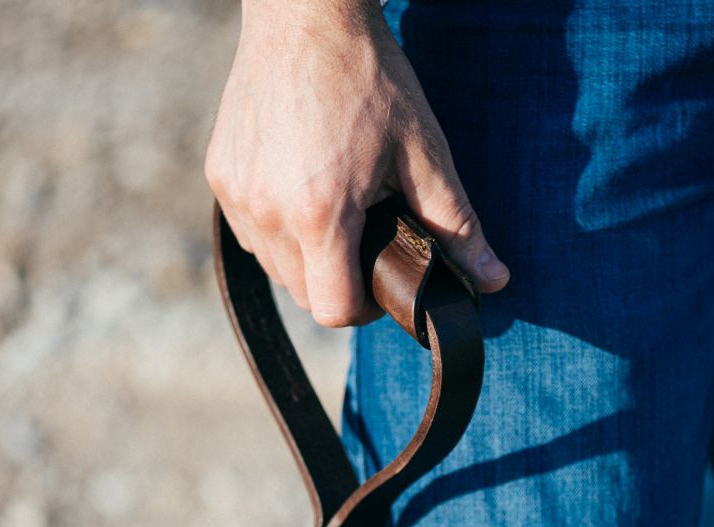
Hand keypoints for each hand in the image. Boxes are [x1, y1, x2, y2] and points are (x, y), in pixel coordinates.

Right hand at [204, 0, 508, 327]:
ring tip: (339, 213)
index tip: (384, 279)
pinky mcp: (220, 176)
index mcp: (320, 213)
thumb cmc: (368, 79)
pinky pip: (251, 233)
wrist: (305, 15)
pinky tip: (305, 192)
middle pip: (304, 295)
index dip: (366, 308)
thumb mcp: (424, 154)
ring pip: (274, 269)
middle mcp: (268, 211)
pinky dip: (279, 230)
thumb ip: (457, 227)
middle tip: (370, 239)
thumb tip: (493, 282)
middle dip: (340, 283)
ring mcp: (238, 195)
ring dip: (308, 260)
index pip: (333, 310)